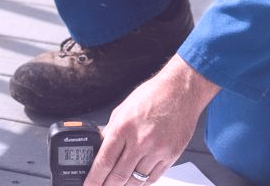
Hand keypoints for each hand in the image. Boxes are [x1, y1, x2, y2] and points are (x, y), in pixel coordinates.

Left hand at [84, 56, 218, 185]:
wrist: (180, 91)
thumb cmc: (152, 96)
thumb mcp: (122, 110)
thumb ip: (110, 130)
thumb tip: (100, 147)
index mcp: (123, 128)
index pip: (104, 161)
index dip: (94, 178)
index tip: (89, 184)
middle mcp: (140, 141)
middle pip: (119, 175)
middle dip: (107, 185)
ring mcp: (157, 150)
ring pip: (136, 180)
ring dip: (125, 185)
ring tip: (117, 184)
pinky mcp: (171, 156)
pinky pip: (153, 177)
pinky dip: (142, 182)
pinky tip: (136, 180)